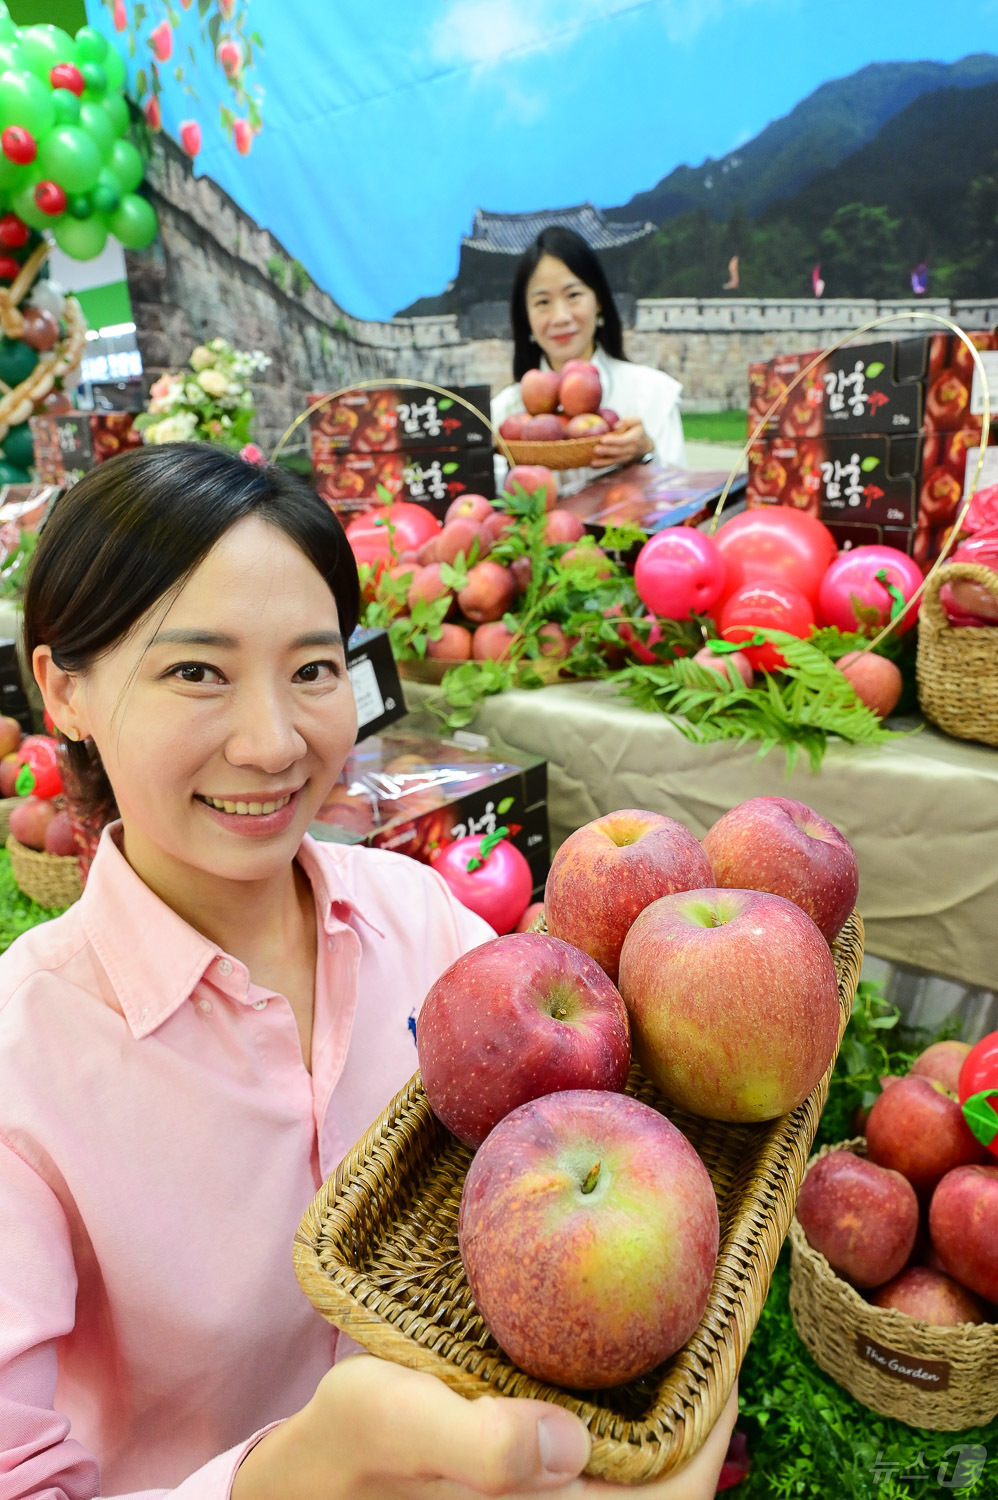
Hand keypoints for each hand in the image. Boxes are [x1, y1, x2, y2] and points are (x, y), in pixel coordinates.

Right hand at [231, 1355, 737, 1498]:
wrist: (307, 1485)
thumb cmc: (346, 1450)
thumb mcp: (391, 1419)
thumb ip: (476, 1443)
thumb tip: (569, 1443)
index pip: (676, 1492)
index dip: (713, 1416)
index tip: (725, 1328)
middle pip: (673, 1478)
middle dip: (702, 1399)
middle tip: (710, 1307)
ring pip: (645, 1469)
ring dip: (669, 1400)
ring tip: (675, 1314)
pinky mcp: (537, 1493)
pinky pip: (610, 1462)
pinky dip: (628, 1410)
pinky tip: (615, 1349)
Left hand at [590, 417, 653, 469]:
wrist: (645, 446)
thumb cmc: (638, 431)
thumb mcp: (638, 422)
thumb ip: (628, 421)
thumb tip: (616, 426)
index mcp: (635, 438)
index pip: (623, 441)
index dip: (613, 441)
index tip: (603, 439)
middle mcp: (631, 450)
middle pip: (617, 451)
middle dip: (606, 451)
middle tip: (595, 449)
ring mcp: (626, 457)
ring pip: (614, 460)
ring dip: (603, 462)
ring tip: (592, 462)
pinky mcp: (621, 462)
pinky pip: (612, 464)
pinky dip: (602, 466)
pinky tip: (593, 466)